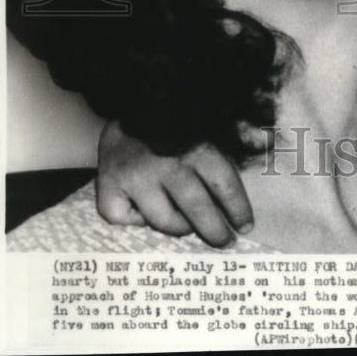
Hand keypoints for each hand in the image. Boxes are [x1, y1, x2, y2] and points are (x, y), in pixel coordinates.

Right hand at [96, 121, 252, 246]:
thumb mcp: (199, 129)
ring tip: (186, 224)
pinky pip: (125, 220)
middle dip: (215, 230)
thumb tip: (248, 179)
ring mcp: (135, 177)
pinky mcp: (108, 186)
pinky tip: (141, 209)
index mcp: (195, 146)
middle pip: (197, 208)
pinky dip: (134, 220)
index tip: (245, 226)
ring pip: (163, 220)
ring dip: (178, 226)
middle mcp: (166, 163)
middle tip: (224, 241)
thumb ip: (219, 154)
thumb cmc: (170, 129)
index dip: (238, 208)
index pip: (223, 184)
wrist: (122, 114)